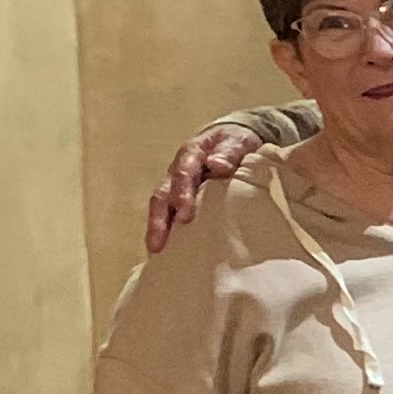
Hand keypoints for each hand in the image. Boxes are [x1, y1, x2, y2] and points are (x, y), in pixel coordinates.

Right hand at [144, 122, 262, 251]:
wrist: (233, 140)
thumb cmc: (236, 142)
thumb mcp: (238, 142)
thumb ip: (229, 152)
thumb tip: (217, 165)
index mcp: (191, 155)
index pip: (182, 174)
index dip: (182, 194)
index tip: (185, 215)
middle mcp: (177, 170)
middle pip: (162, 194)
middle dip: (159, 219)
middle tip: (159, 243)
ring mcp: (176, 185)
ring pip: (160, 207)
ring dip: (156, 228)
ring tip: (155, 251)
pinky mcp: (179, 198)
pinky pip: (168, 214)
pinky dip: (164, 231)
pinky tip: (163, 253)